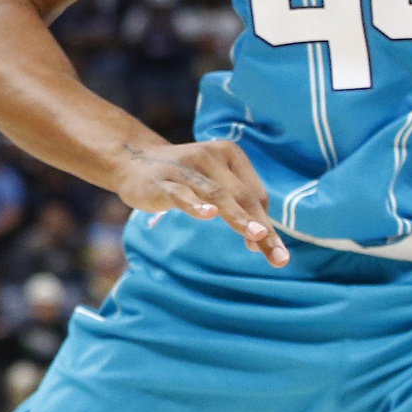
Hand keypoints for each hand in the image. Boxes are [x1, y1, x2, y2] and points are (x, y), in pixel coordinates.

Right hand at [112, 139, 289, 265]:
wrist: (133, 159)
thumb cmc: (184, 176)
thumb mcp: (213, 182)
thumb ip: (237, 204)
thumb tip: (263, 239)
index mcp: (229, 155)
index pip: (254, 193)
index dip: (265, 222)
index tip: (272, 250)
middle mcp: (210, 157)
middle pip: (242, 196)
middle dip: (262, 228)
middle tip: (279, 257)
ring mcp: (185, 169)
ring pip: (217, 195)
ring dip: (239, 217)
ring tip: (257, 236)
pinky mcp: (162, 182)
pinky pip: (181, 194)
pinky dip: (195, 205)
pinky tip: (208, 215)